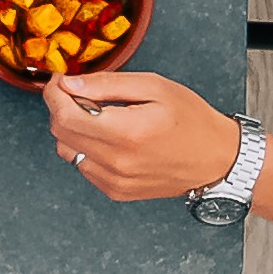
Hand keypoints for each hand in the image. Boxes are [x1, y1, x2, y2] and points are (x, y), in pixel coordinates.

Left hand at [44, 71, 240, 199]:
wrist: (218, 160)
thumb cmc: (192, 121)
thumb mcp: (154, 87)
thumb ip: (107, 84)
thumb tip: (71, 83)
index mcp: (126, 133)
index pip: (65, 116)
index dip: (54, 94)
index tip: (60, 81)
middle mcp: (117, 162)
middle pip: (60, 133)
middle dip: (61, 107)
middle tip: (78, 92)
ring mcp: (115, 181)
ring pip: (68, 151)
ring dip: (72, 129)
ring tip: (98, 116)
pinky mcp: (117, 191)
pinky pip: (83, 167)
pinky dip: (85, 148)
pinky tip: (108, 137)